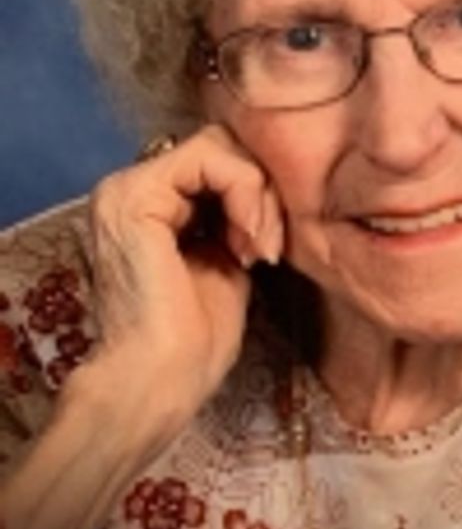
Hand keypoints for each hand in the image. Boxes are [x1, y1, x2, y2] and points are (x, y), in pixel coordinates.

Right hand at [86, 123, 283, 422]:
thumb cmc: (195, 340)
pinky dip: (243, 191)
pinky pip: (208, 159)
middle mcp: (129, 187)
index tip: (268, 247)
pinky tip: (246, 239)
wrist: (161, 383)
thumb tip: (266, 183)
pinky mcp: (136, 195)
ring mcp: (126, 188)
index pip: (215, 159)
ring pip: (217, 146)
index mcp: (149, 204)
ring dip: (256, 194)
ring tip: (259, 248)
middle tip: (268, 246)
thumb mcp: (227, 257)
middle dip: (260, 189)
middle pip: (219, 145)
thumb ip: (235, 215)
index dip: (254, 191)